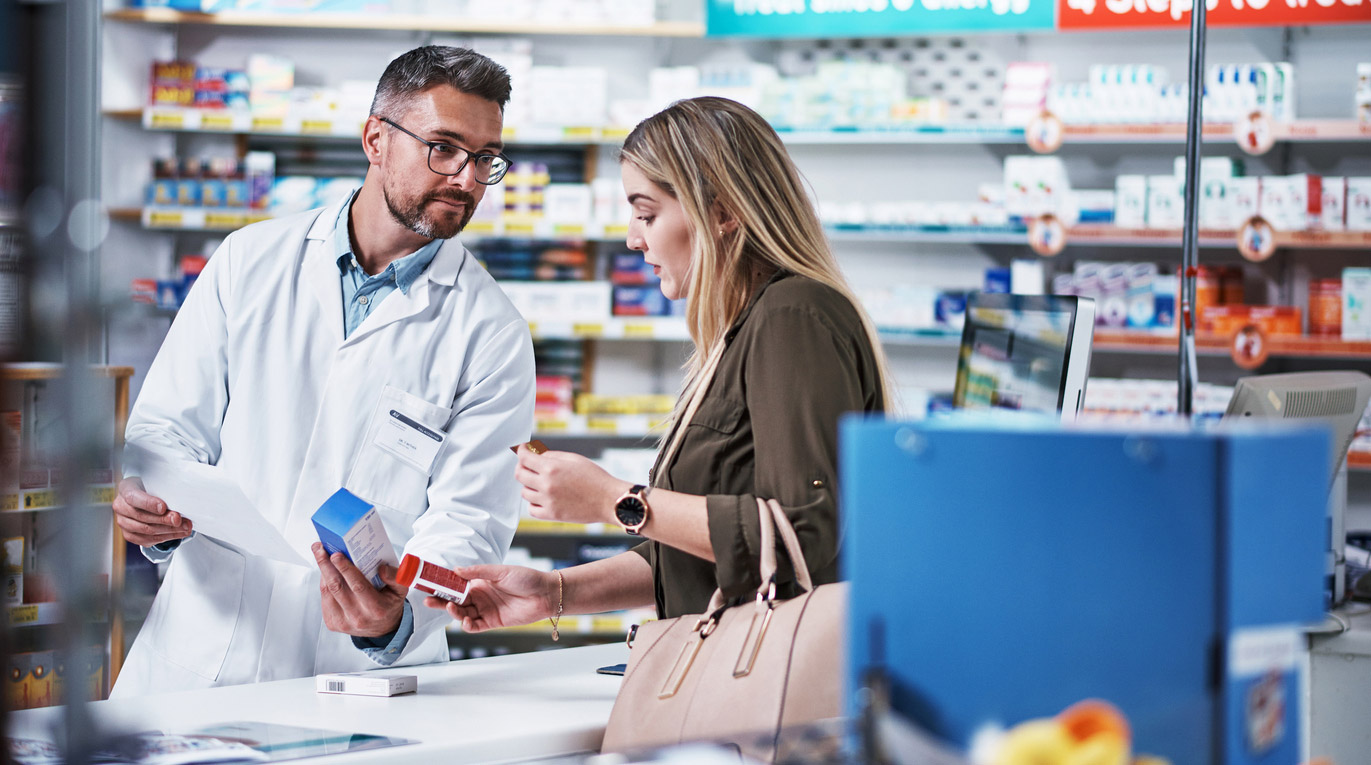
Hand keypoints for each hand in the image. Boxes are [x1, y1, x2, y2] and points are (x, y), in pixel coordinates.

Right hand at [113, 476, 192, 546]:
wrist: (144, 496)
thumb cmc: (151, 487)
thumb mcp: (155, 483)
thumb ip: (163, 490)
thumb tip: (179, 502)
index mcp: (126, 489)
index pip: (133, 498)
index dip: (148, 504)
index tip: (163, 508)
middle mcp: (121, 506)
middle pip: (141, 517)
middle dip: (164, 520)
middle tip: (179, 520)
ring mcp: (123, 522)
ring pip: (146, 531)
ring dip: (169, 531)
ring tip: (185, 527)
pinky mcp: (129, 534)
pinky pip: (147, 540)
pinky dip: (166, 537)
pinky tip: (178, 533)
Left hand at [313, 543, 406, 637]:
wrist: (382, 628)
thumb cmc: (389, 604)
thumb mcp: (401, 590)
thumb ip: (396, 577)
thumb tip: (382, 568)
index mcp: (376, 608)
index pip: (358, 586)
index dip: (345, 569)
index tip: (336, 555)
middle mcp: (358, 617)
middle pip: (337, 587)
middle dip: (326, 565)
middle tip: (320, 548)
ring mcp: (343, 622)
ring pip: (328, 592)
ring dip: (323, 571)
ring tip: (320, 555)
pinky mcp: (332, 623)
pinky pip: (325, 598)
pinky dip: (324, 583)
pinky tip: (326, 571)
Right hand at [423, 564, 555, 633]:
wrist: (545, 594)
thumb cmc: (526, 578)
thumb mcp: (500, 571)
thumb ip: (477, 572)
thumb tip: (455, 571)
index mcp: (479, 582)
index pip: (456, 585)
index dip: (443, 585)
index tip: (430, 583)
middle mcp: (480, 597)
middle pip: (455, 601)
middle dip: (441, 601)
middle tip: (428, 600)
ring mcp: (485, 610)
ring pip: (462, 614)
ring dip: (454, 613)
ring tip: (450, 607)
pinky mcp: (493, 622)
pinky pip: (475, 626)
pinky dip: (467, 625)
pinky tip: (466, 621)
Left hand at [514, 445, 631, 524]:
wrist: (608, 500)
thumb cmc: (595, 478)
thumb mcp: (574, 459)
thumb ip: (552, 456)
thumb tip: (536, 455)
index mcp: (552, 468)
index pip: (525, 458)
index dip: (521, 451)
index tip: (522, 449)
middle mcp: (546, 484)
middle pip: (520, 475)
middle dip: (521, 467)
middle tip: (527, 465)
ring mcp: (548, 501)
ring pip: (525, 492)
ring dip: (529, 486)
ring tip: (541, 483)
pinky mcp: (552, 515)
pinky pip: (532, 509)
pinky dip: (534, 503)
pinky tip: (542, 498)